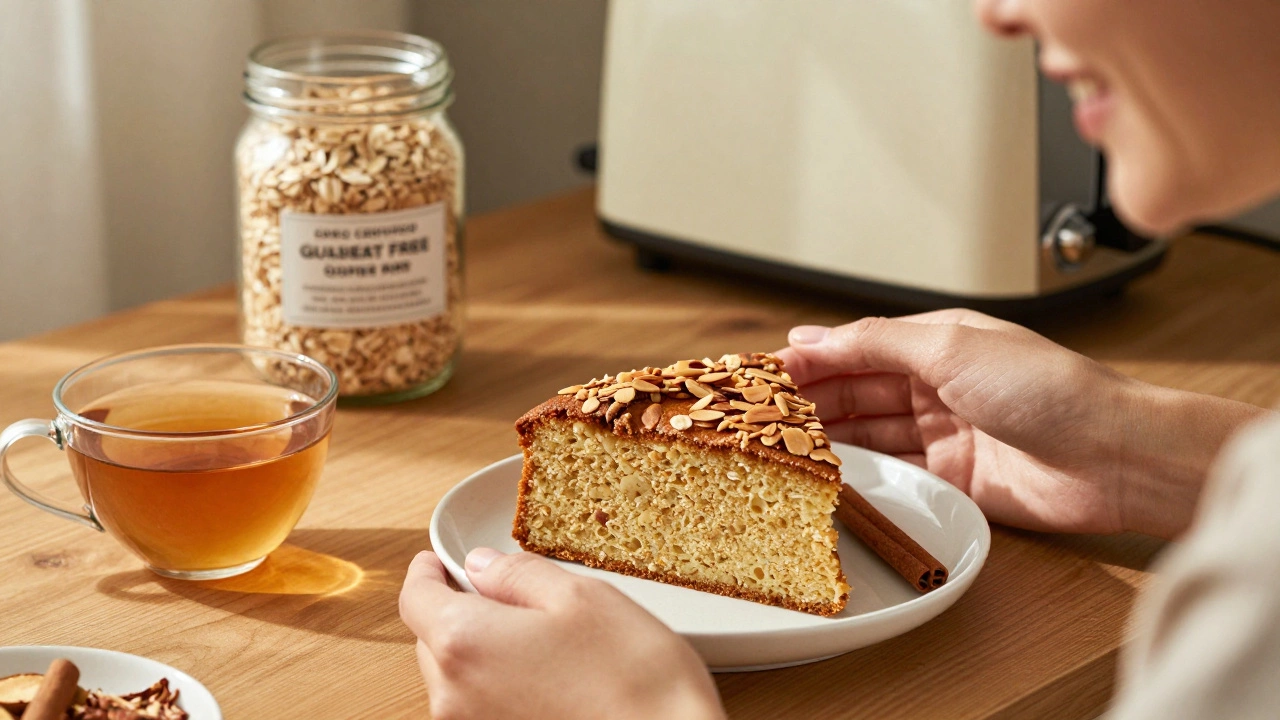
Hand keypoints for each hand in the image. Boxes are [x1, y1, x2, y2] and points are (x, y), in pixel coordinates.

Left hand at [399, 548, 724, 719]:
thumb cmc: (634, 680)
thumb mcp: (581, 597)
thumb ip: (519, 575)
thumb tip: (483, 566)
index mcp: (465, 641)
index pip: (415, 598)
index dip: (426, 573)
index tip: (436, 562)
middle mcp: (454, 696)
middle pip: (432, 641)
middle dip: (459, 612)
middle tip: (506, 598)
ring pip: (456, 678)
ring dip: (482, 654)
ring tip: (542, 645)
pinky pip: (481, 709)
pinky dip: (499, 689)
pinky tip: (549, 682)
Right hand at [776, 310, 1265, 537]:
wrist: (1112, 458)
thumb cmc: (1052, 390)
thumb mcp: (950, 347)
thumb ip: (874, 342)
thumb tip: (813, 336)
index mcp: (938, 342)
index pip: (855, 346)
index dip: (809, 358)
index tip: (763, 372)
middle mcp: (937, 385)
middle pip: (856, 390)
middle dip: (810, 399)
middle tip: (760, 413)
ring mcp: (944, 433)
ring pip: (868, 431)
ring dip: (828, 435)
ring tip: (780, 442)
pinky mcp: (952, 480)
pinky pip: (892, 472)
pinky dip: (858, 471)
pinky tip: (827, 472)